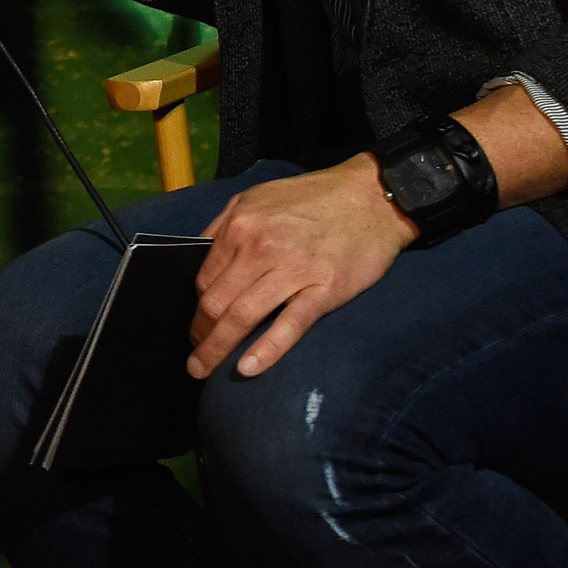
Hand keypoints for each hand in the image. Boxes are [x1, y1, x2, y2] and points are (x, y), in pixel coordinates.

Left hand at [187, 157, 416, 378]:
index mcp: (241, 226)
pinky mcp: (324, 290)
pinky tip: (246, 369)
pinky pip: (289, 326)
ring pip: (242, 317)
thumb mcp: (256, 197)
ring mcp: (293, 271)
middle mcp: (260, 248)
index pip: (204, 280)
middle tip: (195, 358)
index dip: (197, 308)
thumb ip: (224, 226)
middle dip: (200, 335)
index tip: (198, 325)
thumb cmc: (312, 198)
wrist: (372, 197)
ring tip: (204, 369)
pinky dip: (265, 351)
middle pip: (216, 303)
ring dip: (217, 349)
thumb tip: (198, 259)